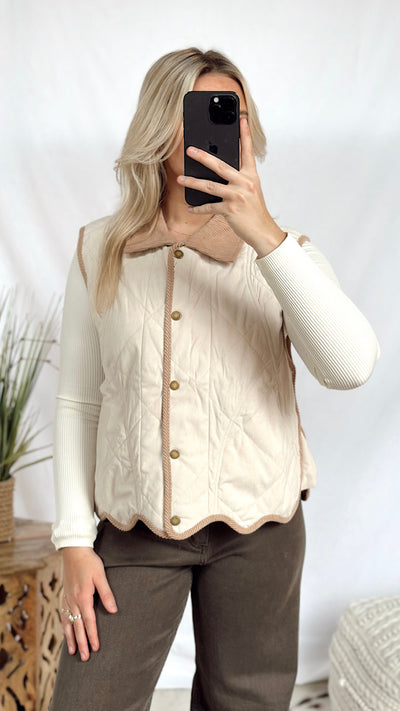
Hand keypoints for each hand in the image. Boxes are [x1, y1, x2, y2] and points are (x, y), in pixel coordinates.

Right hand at [60, 547, 117, 660]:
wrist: (73, 550)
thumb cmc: (89, 562)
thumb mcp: (101, 576)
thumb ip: (106, 594)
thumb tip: (113, 611)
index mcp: (83, 597)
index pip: (89, 621)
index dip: (93, 636)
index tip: (95, 649)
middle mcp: (73, 600)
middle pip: (77, 626)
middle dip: (81, 643)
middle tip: (84, 658)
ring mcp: (67, 598)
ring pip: (68, 623)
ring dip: (70, 638)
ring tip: (72, 652)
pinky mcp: (64, 594)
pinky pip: (63, 614)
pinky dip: (64, 625)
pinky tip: (65, 632)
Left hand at [177, 117, 286, 256]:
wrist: (262, 231)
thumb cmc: (254, 211)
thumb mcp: (250, 192)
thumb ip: (237, 180)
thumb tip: (217, 174)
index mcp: (251, 176)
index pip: (247, 152)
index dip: (244, 135)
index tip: (242, 119)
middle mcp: (245, 182)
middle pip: (220, 165)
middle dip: (202, 157)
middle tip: (189, 150)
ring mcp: (237, 195)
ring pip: (210, 186)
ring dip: (193, 182)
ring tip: (181, 179)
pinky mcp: (231, 209)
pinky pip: (210, 207)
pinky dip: (199, 208)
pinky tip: (190, 208)